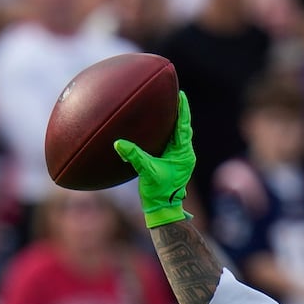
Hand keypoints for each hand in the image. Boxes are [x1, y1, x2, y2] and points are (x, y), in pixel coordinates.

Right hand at [113, 90, 194, 227]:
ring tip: (167, 105)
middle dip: (179, 111)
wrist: (162, 209)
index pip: (184, 127)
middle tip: (173, 94)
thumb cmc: (157, 193)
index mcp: (183, 154)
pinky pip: (171, 141)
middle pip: (183, 128)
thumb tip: (118, 143)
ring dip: (174, 121)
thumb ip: (135, 156)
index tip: (180, 95)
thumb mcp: (146, 172)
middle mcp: (184, 154)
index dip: (182, 110)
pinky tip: (158, 125)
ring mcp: (179, 158)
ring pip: (178, 134)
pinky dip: (167, 131)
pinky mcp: (173, 162)